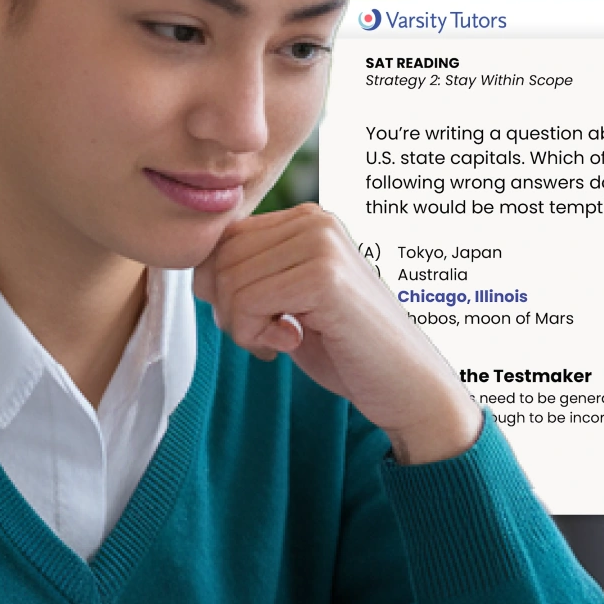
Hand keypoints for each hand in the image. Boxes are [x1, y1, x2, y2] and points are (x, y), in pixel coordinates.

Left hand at [194, 205, 480, 463]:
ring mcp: (321, 244)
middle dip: (228, 309)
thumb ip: (252, 276)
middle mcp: (314, 220)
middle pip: (220, 258)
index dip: (221, 288)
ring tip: (279, 340)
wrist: (406, 385)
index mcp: (306, 218)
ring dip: (242, 326)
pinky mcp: (324, 277)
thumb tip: (196, 272)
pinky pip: (248, 301)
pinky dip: (255, 335)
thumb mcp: (290, 300)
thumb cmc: (346, 348)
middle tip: (265, 337)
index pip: (224, 239)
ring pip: (230, 281)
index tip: (257, 321)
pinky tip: (290, 343)